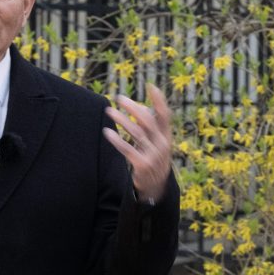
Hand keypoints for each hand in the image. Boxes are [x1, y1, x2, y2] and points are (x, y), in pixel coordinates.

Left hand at [103, 84, 172, 202]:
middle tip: (119, 98)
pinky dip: (116, 140)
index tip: (151, 86)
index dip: (159, 101)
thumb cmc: (154, 159)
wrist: (156, 187)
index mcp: (166, 136)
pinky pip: (127, 149)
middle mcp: (162, 144)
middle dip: (133, 107)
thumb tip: (142, 107)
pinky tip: (107, 132)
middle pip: (148, 121)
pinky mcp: (141, 165)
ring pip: (136, 133)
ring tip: (109, 111)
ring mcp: (152, 155)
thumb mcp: (157, 143)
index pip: (164, 115)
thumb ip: (150, 126)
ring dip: (121, 120)